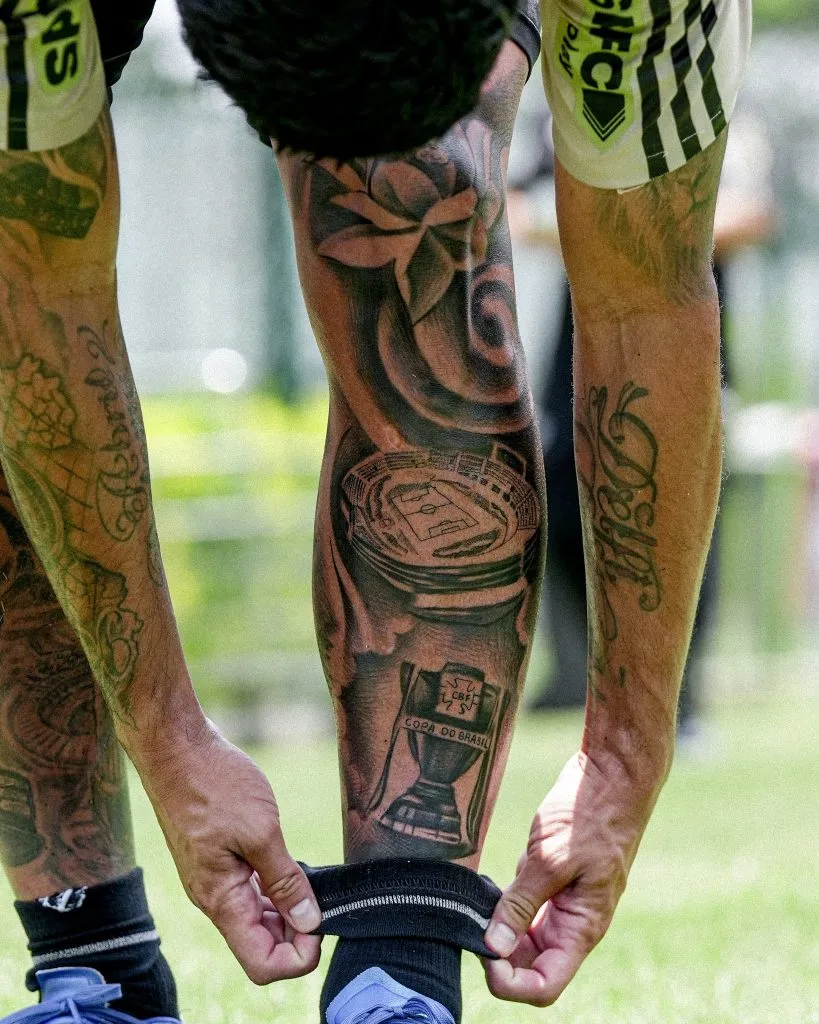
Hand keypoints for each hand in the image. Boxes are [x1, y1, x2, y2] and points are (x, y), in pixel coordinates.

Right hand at [137, 719, 321, 983]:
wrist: (176, 748)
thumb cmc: (214, 785)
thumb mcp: (261, 831)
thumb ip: (285, 880)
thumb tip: (309, 921)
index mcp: (221, 900)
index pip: (261, 963)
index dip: (298, 958)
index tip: (322, 925)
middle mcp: (214, 899)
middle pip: (260, 946)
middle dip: (296, 936)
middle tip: (325, 903)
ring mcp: (213, 879)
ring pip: (255, 918)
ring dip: (286, 912)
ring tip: (313, 884)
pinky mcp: (215, 859)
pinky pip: (247, 892)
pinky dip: (273, 890)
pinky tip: (292, 867)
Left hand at [483, 751, 661, 1005]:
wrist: (611, 776)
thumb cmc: (590, 816)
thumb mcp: (550, 859)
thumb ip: (521, 904)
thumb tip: (493, 946)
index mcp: (582, 927)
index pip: (545, 984)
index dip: (511, 983)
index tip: (483, 954)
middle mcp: (573, 923)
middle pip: (530, 965)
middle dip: (498, 956)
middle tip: (469, 925)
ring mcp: (563, 902)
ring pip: (524, 938)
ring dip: (498, 931)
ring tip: (474, 905)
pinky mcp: (552, 880)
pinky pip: (524, 908)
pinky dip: (502, 905)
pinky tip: (485, 887)